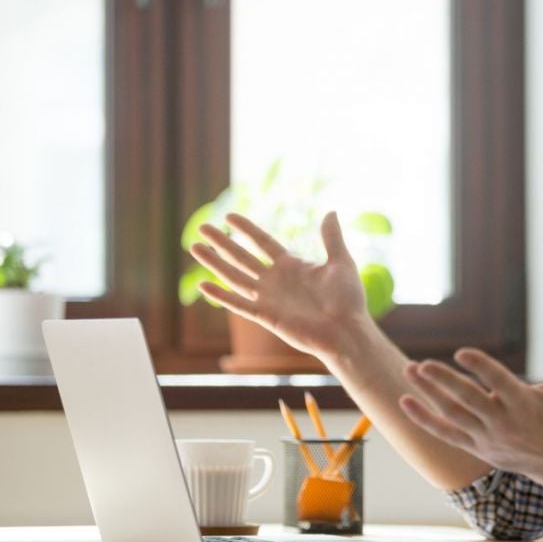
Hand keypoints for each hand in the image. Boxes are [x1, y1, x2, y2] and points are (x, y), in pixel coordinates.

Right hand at [189, 211, 372, 359]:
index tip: (229, 216)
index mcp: (292, 266)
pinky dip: (222, 296)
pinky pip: (239, 304)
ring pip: (235, 277)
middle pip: (242, 257)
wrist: (347, 330)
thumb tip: (331, 212)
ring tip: (195, 248)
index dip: (247, 230)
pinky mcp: (266, 316)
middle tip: (202, 227)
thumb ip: (331, 238)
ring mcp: (269, 298)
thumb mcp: (340, 262)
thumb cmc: (348, 299)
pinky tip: (204, 285)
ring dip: (214, 263)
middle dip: (222, 243)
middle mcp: (276, 280)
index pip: (263, 243)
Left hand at [398, 333, 542, 475]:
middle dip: (444, 382)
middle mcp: (502, 421)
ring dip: (428, 394)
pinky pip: (444, 432)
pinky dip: (424, 418)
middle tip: (423, 364)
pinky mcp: (475, 446)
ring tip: (409, 371)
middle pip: (468, 400)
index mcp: (523, 403)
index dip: (480, 366)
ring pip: (452, 414)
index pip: (498, 382)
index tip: (461, 351)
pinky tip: (405, 402)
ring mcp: (486, 436)